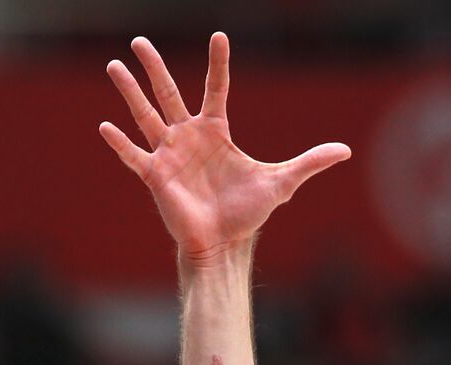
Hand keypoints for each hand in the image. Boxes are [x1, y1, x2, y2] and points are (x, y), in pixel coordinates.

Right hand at [101, 34, 349, 264]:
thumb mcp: (282, 184)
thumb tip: (345, 150)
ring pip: (145, 115)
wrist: (222, 244)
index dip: (219, 63)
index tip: (219, 35)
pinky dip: (120, 143)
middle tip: (140, 41)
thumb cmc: (246, 214)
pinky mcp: (155, 176)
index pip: (217, 88)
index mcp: (216, 132)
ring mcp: (169, 154)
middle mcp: (188, 137)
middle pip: (168, 93)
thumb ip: (309, 163)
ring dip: (129, 91)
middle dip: (155, 67)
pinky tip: (104, 125)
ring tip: (114, 65)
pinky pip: (134, 155)